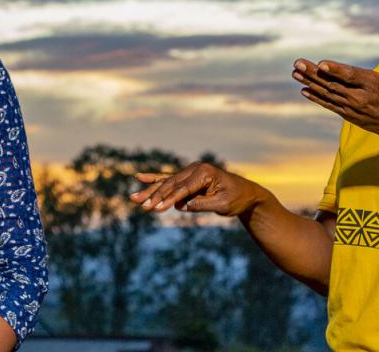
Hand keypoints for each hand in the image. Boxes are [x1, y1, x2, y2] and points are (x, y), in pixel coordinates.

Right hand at [130, 161, 272, 217]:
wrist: (245, 193)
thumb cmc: (236, 199)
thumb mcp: (222, 205)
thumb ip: (202, 205)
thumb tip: (182, 206)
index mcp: (205, 172)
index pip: (183, 188)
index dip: (169, 199)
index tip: (157, 209)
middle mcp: (195, 168)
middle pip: (171, 184)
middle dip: (155, 196)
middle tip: (142, 207)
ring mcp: (190, 171)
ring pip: (166, 182)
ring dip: (150, 192)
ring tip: (133, 198)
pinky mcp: (188, 177)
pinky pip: (169, 179)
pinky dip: (154, 180)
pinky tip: (139, 178)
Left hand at [292, 40, 378, 140]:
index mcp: (374, 85)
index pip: (352, 76)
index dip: (336, 70)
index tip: (321, 64)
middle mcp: (361, 97)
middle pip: (334, 84)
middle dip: (314, 73)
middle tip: (298, 63)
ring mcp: (352, 107)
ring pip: (328, 93)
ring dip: (310, 82)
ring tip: (294, 72)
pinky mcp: (348, 114)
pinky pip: (329, 104)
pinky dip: (316, 97)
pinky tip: (303, 89)